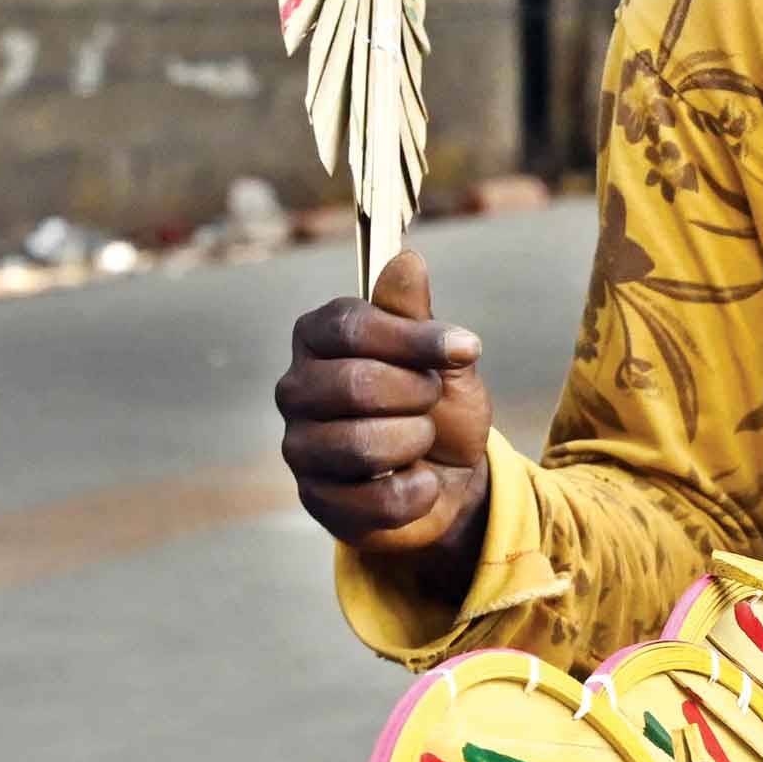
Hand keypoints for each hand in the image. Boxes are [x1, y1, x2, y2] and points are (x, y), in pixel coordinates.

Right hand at [279, 248, 494, 584]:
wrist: (454, 479)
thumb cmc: (440, 409)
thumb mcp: (443, 358)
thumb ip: (418, 316)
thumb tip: (405, 262)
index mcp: (320, 340)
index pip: (350, 325)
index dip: (412, 338)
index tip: (466, 347)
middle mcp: (296, 389)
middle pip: (355, 383)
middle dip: (418, 394)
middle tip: (432, 399)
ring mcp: (299, 446)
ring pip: (361, 443)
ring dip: (416, 442)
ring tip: (421, 440)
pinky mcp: (316, 499)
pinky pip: (376, 499)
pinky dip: (418, 491)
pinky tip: (418, 480)